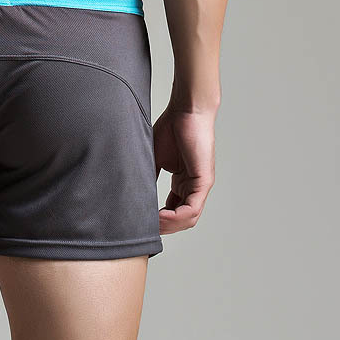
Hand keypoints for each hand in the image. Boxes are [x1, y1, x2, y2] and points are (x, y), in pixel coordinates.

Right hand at [153, 103, 215, 233]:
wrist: (186, 109)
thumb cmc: (172, 127)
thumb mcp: (154, 157)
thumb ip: (149, 176)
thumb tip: (135, 193)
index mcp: (183, 182)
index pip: (173, 210)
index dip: (158, 220)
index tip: (141, 222)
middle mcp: (193, 186)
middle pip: (180, 219)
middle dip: (163, 227)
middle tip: (143, 230)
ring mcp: (200, 185)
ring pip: (187, 218)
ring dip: (169, 226)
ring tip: (151, 226)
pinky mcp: (204, 181)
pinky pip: (192, 208)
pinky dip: (176, 217)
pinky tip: (161, 217)